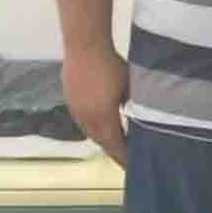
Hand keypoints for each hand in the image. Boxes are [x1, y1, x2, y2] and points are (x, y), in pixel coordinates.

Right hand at [62, 48, 128, 166]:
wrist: (84, 44)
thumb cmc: (110, 64)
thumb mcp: (130, 86)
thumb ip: (136, 105)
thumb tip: (142, 116)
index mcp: (104, 118)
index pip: (116, 146)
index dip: (125, 158)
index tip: (133, 167)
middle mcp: (87, 119)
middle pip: (102, 142)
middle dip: (114, 151)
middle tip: (125, 158)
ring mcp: (76, 109)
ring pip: (90, 132)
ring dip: (102, 139)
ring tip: (113, 143)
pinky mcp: (69, 99)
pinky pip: (82, 120)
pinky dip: (93, 127)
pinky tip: (99, 122)